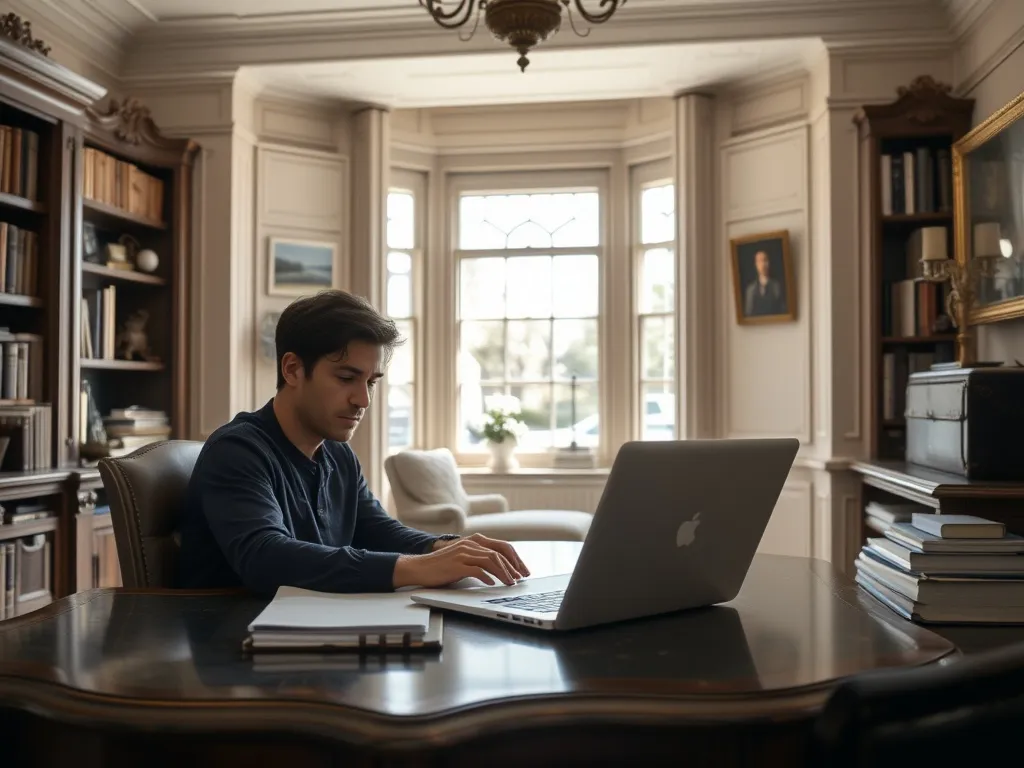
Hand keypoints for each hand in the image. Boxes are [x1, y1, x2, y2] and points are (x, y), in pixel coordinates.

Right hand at [393, 534, 529, 588]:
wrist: (420, 567)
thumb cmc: (442, 566)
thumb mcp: (463, 557)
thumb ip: (479, 557)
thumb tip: (500, 567)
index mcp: (474, 541)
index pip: (501, 546)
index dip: (514, 559)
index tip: (522, 570)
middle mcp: (470, 544)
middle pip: (499, 553)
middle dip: (512, 567)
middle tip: (520, 579)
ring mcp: (463, 553)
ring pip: (490, 560)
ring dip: (503, 573)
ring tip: (509, 583)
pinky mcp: (457, 565)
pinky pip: (477, 569)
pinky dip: (487, 576)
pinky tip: (492, 583)